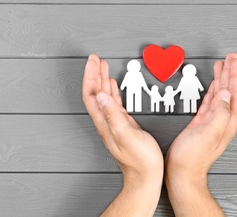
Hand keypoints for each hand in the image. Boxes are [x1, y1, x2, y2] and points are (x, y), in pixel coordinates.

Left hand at [82, 54, 162, 215]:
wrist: (145, 177)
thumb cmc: (140, 161)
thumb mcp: (127, 135)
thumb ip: (113, 115)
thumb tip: (101, 95)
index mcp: (104, 122)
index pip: (91, 94)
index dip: (90, 76)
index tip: (92, 61)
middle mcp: (105, 121)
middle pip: (95, 92)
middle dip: (94, 73)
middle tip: (95, 59)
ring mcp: (113, 122)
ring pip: (103, 96)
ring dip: (101, 79)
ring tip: (101, 66)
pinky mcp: (122, 124)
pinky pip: (113, 102)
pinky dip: (111, 90)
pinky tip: (112, 85)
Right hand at [165, 53, 236, 215]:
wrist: (181, 172)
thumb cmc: (192, 158)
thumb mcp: (208, 133)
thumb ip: (220, 113)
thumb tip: (226, 94)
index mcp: (227, 121)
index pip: (236, 93)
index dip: (236, 75)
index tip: (234, 61)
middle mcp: (222, 120)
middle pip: (230, 90)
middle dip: (231, 72)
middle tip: (230, 58)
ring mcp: (212, 121)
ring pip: (220, 94)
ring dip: (222, 79)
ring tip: (222, 66)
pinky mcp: (201, 123)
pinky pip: (209, 101)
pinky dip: (211, 90)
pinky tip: (212, 86)